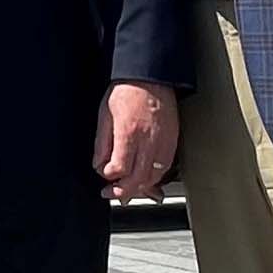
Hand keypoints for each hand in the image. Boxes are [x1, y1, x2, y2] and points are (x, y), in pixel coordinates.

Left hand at [96, 80, 179, 201]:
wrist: (150, 78)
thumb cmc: (126, 92)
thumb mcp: (104, 115)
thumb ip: (102, 143)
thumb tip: (99, 165)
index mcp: (128, 133)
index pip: (118, 168)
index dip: (108, 176)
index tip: (104, 174)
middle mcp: (148, 141)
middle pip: (138, 179)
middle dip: (123, 192)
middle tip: (112, 194)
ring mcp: (163, 143)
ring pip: (153, 177)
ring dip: (140, 189)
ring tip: (128, 191)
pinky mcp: (172, 142)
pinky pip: (165, 169)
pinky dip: (154, 178)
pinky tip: (145, 180)